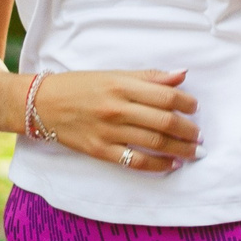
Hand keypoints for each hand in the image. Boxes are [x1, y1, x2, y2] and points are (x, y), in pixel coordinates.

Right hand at [31, 69, 199, 172]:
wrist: (40, 103)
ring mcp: (109, 131)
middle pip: (164, 121)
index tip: (195, 108)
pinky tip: (172, 165)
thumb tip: (181, 76)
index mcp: (121, 85)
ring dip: (180, 149)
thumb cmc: (80, 86)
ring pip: (154, 143)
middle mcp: (117, 108)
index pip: (166, 96)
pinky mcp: (100, 150)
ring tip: (193, 152)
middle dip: (188, 131)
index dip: (187, 104)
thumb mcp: (113, 74)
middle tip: (200, 136)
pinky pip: (136, 162)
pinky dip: (158, 165)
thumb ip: (148, 77)